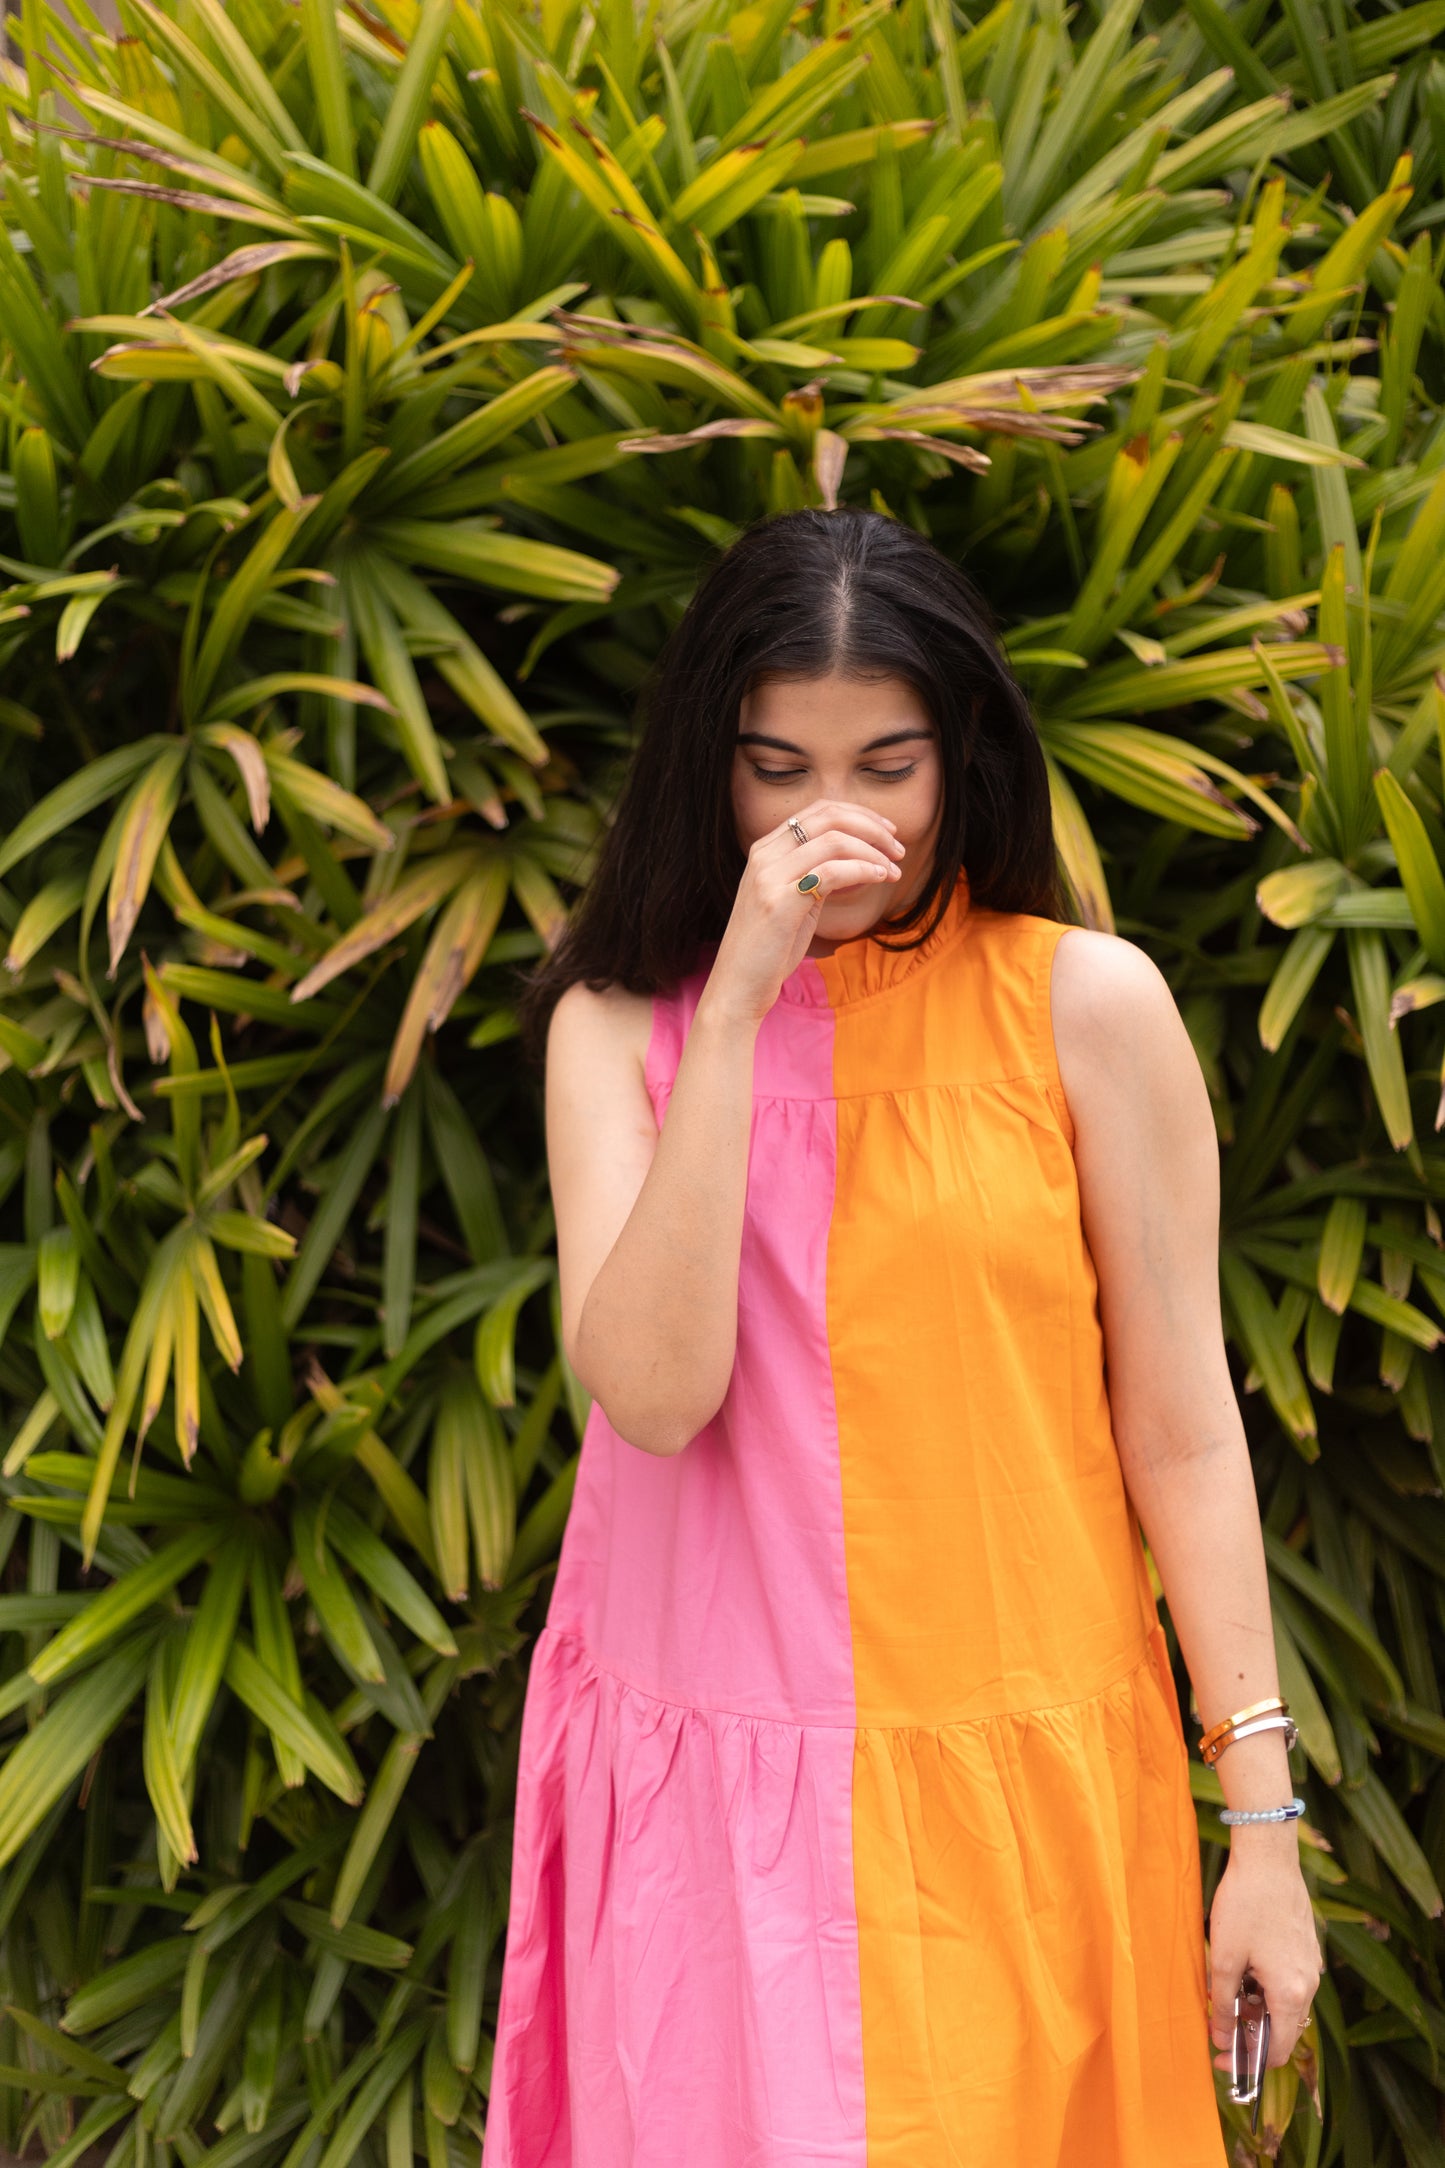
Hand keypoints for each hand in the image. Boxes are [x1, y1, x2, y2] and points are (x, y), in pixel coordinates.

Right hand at [702, 800, 904, 1025]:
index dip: (860, 814)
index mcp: (766, 849)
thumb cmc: (770, 948)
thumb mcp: (793, 901)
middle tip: (898, 848)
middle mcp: (764, 855)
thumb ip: (816, 875)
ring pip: (834, 841)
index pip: (819, 809)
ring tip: (894, 870)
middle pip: (829, 817)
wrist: (737, 986)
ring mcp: (769, 877)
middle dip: (872, 827)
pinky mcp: (779, 902)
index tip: (888, 831)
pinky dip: (863, 871)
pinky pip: (831, 872)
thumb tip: (859, 861)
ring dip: (873, 852)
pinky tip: (879, 880)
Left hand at [1205, 1835, 1322, 2073]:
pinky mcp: (1306, 1948)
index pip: (1278, 2052)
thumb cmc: (1244, 1904)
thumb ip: (1223, 2004)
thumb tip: (1221, 2040)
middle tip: (1218, 2026)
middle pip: (1283, 2030)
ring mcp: (1311, 1965)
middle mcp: (1309, 1984)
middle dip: (1249, 2034)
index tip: (1221, 2058)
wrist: (1268, 1856)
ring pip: (1284, 2005)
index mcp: (1291, 1994)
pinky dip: (1266, 1988)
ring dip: (1256, 2008)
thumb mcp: (1224, 1957)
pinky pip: (1289, 1982)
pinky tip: (1242, 1969)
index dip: (1247, 2063)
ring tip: (1225, 1991)